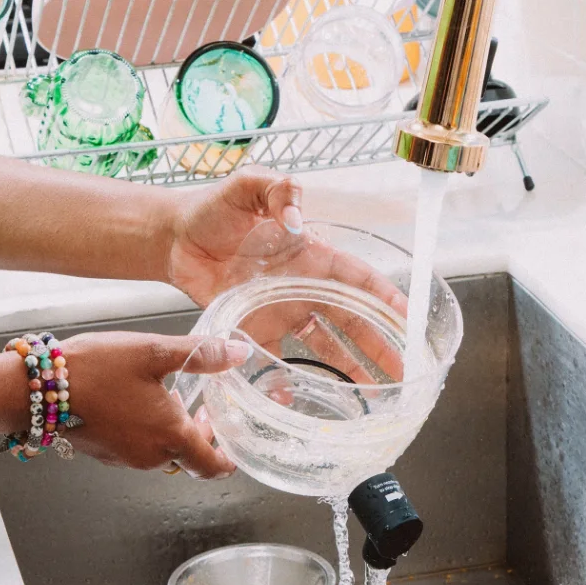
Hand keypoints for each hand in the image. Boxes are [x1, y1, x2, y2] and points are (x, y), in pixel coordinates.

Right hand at [60, 332, 251, 477]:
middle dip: (200, 436)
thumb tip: (238, 352)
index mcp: (171, 437)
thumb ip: (201, 354)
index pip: (212, 466)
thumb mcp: (154, 352)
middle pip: (188, 457)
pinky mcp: (107, 455)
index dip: (227, 460)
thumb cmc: (96, 370)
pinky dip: (148, 433)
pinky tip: (138, 404)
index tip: (233, 447)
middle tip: (203, 408)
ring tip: (168, 397)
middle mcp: (152, 457)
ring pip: (163, 453)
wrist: (37, 388)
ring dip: (172, 432)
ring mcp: (127, 459)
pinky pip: (139, 449)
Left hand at [167, 168, 408, 381]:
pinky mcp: (254, 330)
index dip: (386, 300)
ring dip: (348, 369)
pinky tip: (296, 398)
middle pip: (352, 321)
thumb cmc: (214, 208)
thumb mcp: (250, 186)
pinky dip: (286, 380)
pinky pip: (275, 360)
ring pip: (325, 346)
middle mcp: (304, 288)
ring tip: (372, 394)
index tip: (409, 322)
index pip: (360, 280)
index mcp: (313, 256)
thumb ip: (279, 190)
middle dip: (380, 345)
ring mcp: (282, 312)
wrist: (175, 237)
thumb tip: (296, 219)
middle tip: (402, 371)